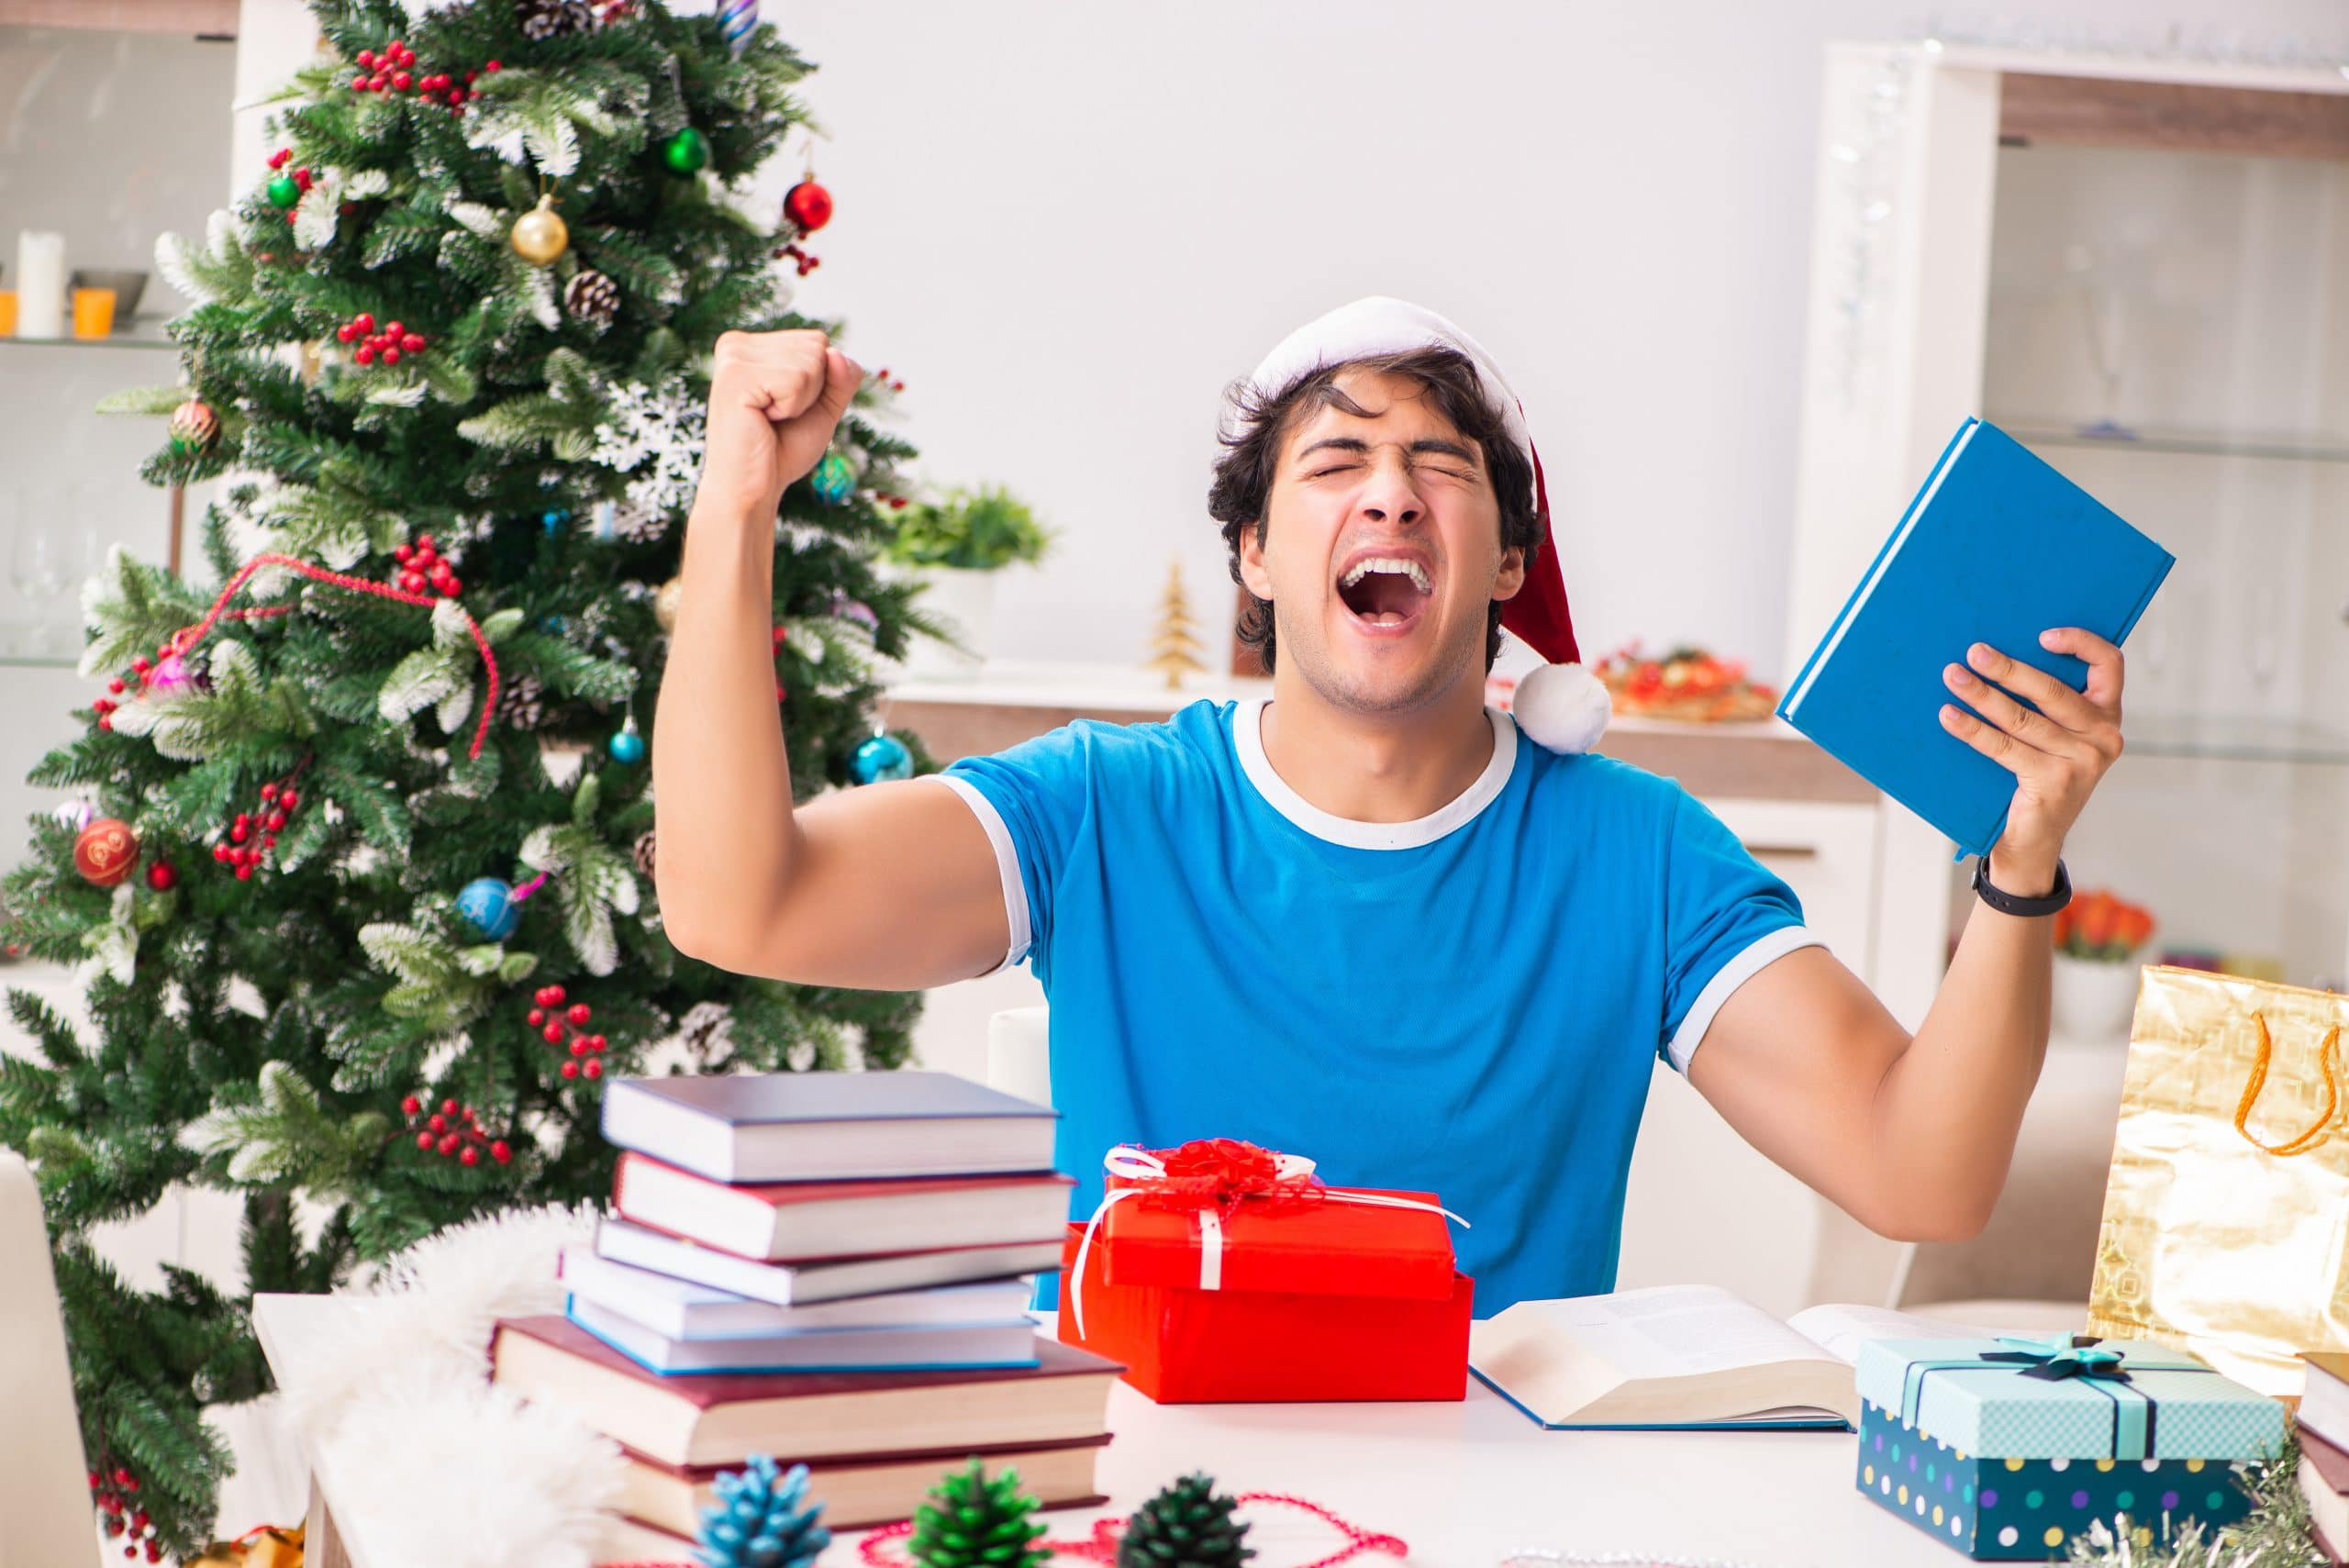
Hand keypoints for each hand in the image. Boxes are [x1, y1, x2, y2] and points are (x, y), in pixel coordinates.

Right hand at [694, 329, 861, 522]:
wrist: (751, 490)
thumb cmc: (781, 451)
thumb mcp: (822, 408)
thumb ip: (840, 378)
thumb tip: (836, 352)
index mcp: (752, 346)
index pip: (818, 341)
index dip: (819, 383)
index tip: (785, 408)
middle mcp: (737, 344)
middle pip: (817, 346)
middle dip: (812, 391)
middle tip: (776, 417)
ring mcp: (733, 357)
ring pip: (811, 362)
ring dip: (801, 402)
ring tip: (768, 419)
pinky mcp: (735, 375)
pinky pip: (797, 380)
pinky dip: (792, 408)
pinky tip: (762, 420)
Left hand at [1938, 627, 2124, 895]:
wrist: (2032, 839)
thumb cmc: (2035, 775)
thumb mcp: (2051, 736)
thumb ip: (2043, 703)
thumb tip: (1992, 657)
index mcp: (2106, 715)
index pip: (2110, 665)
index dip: (2081, 643)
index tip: (2042, 635)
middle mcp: (2103, 736)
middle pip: (2053, 691)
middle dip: (2008, 669)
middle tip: (1974, 652)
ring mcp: (2082, 762)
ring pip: (2023, 719)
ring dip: (1982, 695)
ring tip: (1953, 677)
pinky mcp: (2054, 783)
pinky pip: (2004, 748)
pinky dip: (1973, 730)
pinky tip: (1950, 716)